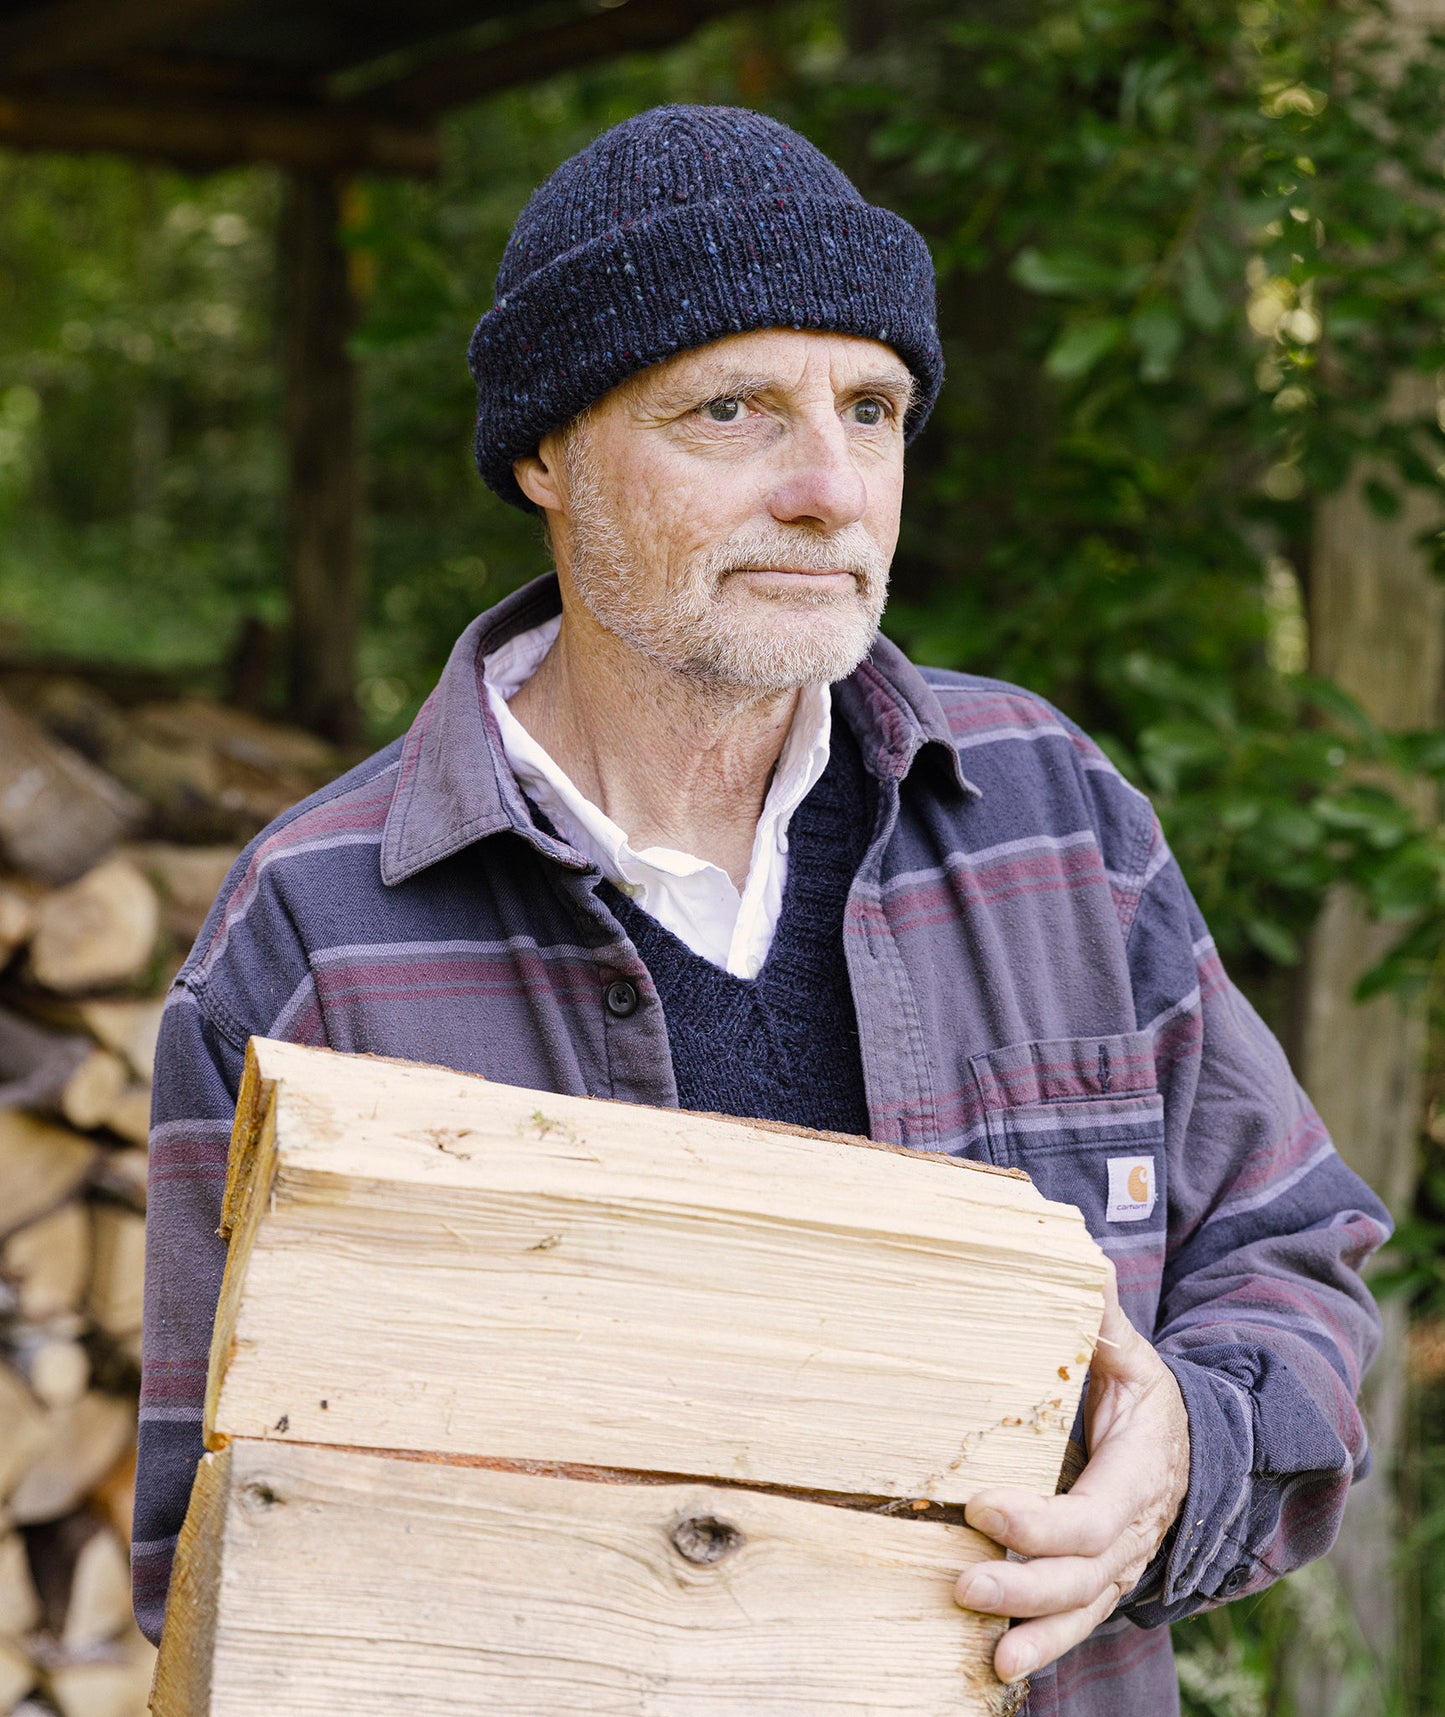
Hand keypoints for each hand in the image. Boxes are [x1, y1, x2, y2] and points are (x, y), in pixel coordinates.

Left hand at [953, 1262, 1189, 1684]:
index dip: (1039, 1520)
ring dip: (1034, 1633)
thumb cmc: (1146, 1396)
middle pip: (1084, 1575)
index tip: (980, 1504)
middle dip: (1024, 1585)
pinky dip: (1044, 1647)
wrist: (1194, 1446)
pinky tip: (999, 1666)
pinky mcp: (1103, 1581)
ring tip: (987, 1651)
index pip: (1094, 1515)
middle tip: (962, 1582)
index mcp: (1140, 1472)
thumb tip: (1081, 1264)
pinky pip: (1078, 1622)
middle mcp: (1136, 1530)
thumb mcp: (1131, 1356)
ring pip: (1083, 1610)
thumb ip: (1102, 1320)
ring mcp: (1123, 1564)